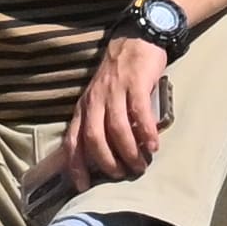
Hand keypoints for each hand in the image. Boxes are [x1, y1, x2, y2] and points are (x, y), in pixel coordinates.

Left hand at [71, 25, 175, 190]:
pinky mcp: (135, 82)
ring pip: (116, 128)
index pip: (73, 141)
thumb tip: (105, 157)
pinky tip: (153, 146)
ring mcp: (114, 91)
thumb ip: (99, 122)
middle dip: (107, 162)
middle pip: (94, 138)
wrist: (137, 39)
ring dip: (128, 151)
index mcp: (84, 107)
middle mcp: (94, 100)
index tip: (82, 187)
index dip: (76, 165)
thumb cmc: (119, 75)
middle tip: (121, 175)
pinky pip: (138, 112)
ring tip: (140, 165)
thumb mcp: (100, 98)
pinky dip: (145, 132)